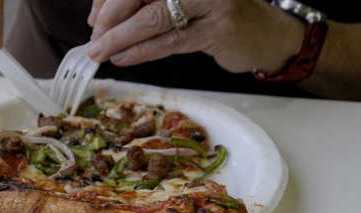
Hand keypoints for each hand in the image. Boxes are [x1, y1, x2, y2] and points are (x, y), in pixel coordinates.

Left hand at [87, 0, 305, 72]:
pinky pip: (170, 41)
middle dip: (111, 17)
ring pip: (153, 18)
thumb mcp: (179, 0)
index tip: (94, 19)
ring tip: (101, 51)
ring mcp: (211, 1)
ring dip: (121, 38)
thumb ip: (145, 2)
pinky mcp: (218, 29)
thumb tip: (100, 18)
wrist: (266, 33)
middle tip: (95, 39)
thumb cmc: (216, 14)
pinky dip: (142, 51)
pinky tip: (124, 58)